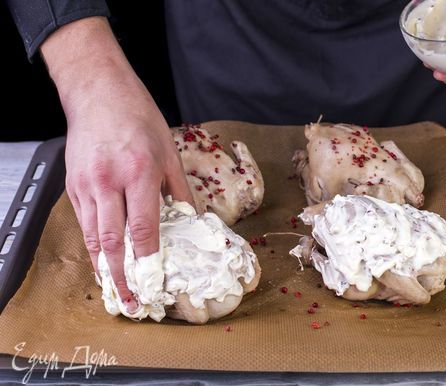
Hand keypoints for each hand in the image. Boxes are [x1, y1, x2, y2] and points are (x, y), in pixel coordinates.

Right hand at [41, 17, 191, 311]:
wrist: (98, 92)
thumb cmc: (138, 117)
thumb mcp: (169, 151)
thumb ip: (179, 189)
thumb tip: (190, 219)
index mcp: (139, 172)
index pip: (144, 227)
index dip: (149, 259)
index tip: (155, 282)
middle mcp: (109, 182)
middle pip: (112, 241)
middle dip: (122, 276)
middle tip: (130, 302)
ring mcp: (86, 185)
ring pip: (92, 236)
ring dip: (104, 268)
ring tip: (115, 291)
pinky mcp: (73, 185)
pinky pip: (83, 223)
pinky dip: (92, 246)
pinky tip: (102, 261)